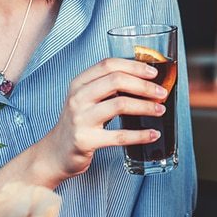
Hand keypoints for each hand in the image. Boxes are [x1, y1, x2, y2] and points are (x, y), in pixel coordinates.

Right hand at [39, 58, 170, 177]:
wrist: (55, 152)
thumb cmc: (78, 123)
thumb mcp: (87, 99)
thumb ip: (108, 87)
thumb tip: (144, 80)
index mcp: (79, 83)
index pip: (108, 64)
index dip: (134, 66)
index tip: (153, 72)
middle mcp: (78, 97)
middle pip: (116, 80)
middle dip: (144, 85)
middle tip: (162, 92)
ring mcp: (81, 118)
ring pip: (119, 104)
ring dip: (145, 106)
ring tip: (160, 110)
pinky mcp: (86, 140)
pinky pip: (119, 136)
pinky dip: (140, 135)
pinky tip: (152, 134)